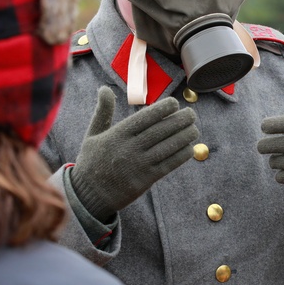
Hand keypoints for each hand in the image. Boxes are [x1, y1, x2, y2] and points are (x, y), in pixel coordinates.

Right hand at [70, 86, 198, 217]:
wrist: (88, 196)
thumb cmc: (91, 162)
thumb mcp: (92, 135)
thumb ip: (102, 112)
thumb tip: (104, 88)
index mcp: (117, 135)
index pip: (144, 118)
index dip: (162, 110)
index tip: (175, 104)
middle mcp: (129, 148)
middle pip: (159, 131)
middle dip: (178, 121)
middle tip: (192, 114)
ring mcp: (138, 165)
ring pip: (166, 147)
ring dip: (184, 137)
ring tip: (195, 129)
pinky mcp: (145, 180)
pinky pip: (167, 165)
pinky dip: (180, 156)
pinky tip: (190, 148)